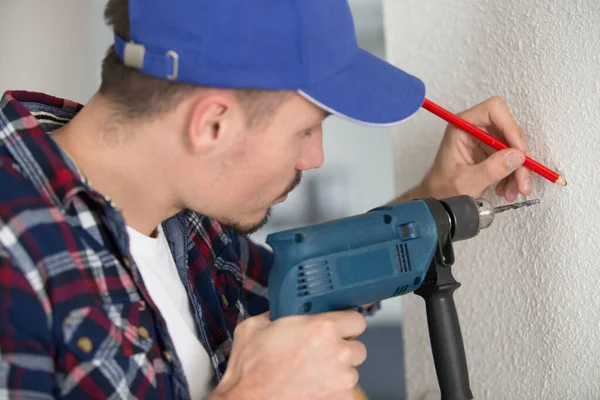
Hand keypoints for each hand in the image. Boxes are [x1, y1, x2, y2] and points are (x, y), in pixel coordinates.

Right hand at [210, 310, 366, 399]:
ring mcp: (340, 380)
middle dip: (343, 347)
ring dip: (338, 370)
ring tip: (314, 370)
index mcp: (321, 328)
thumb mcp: (255, 327)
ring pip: (351, 371)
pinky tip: (313, 385)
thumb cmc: (251, 371)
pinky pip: (345, 391)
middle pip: (357, 347)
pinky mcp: (338, 399)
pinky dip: (333, 389)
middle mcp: (336, 353)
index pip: (357, 320)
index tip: (340, 325)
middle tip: (322, 350)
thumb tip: (280, 310)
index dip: (347, 322)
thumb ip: (275, 313)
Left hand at [417, 96, 532, 200]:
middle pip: (509, 130)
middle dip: (519, 157)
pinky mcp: (491, 151)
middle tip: (522, 181)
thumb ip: (491, 169)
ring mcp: (485, 139)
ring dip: (518, 170)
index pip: (492, 110)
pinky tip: (506, 189)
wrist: (438, 196)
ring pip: (514, 146)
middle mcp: (475, 128)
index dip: (510, 127)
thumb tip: (517, 156)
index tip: (519, 151)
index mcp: (461, 126)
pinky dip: (514, 174)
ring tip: (512, 192)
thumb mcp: (466, 182)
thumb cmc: (442, 187)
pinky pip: (512, 157)